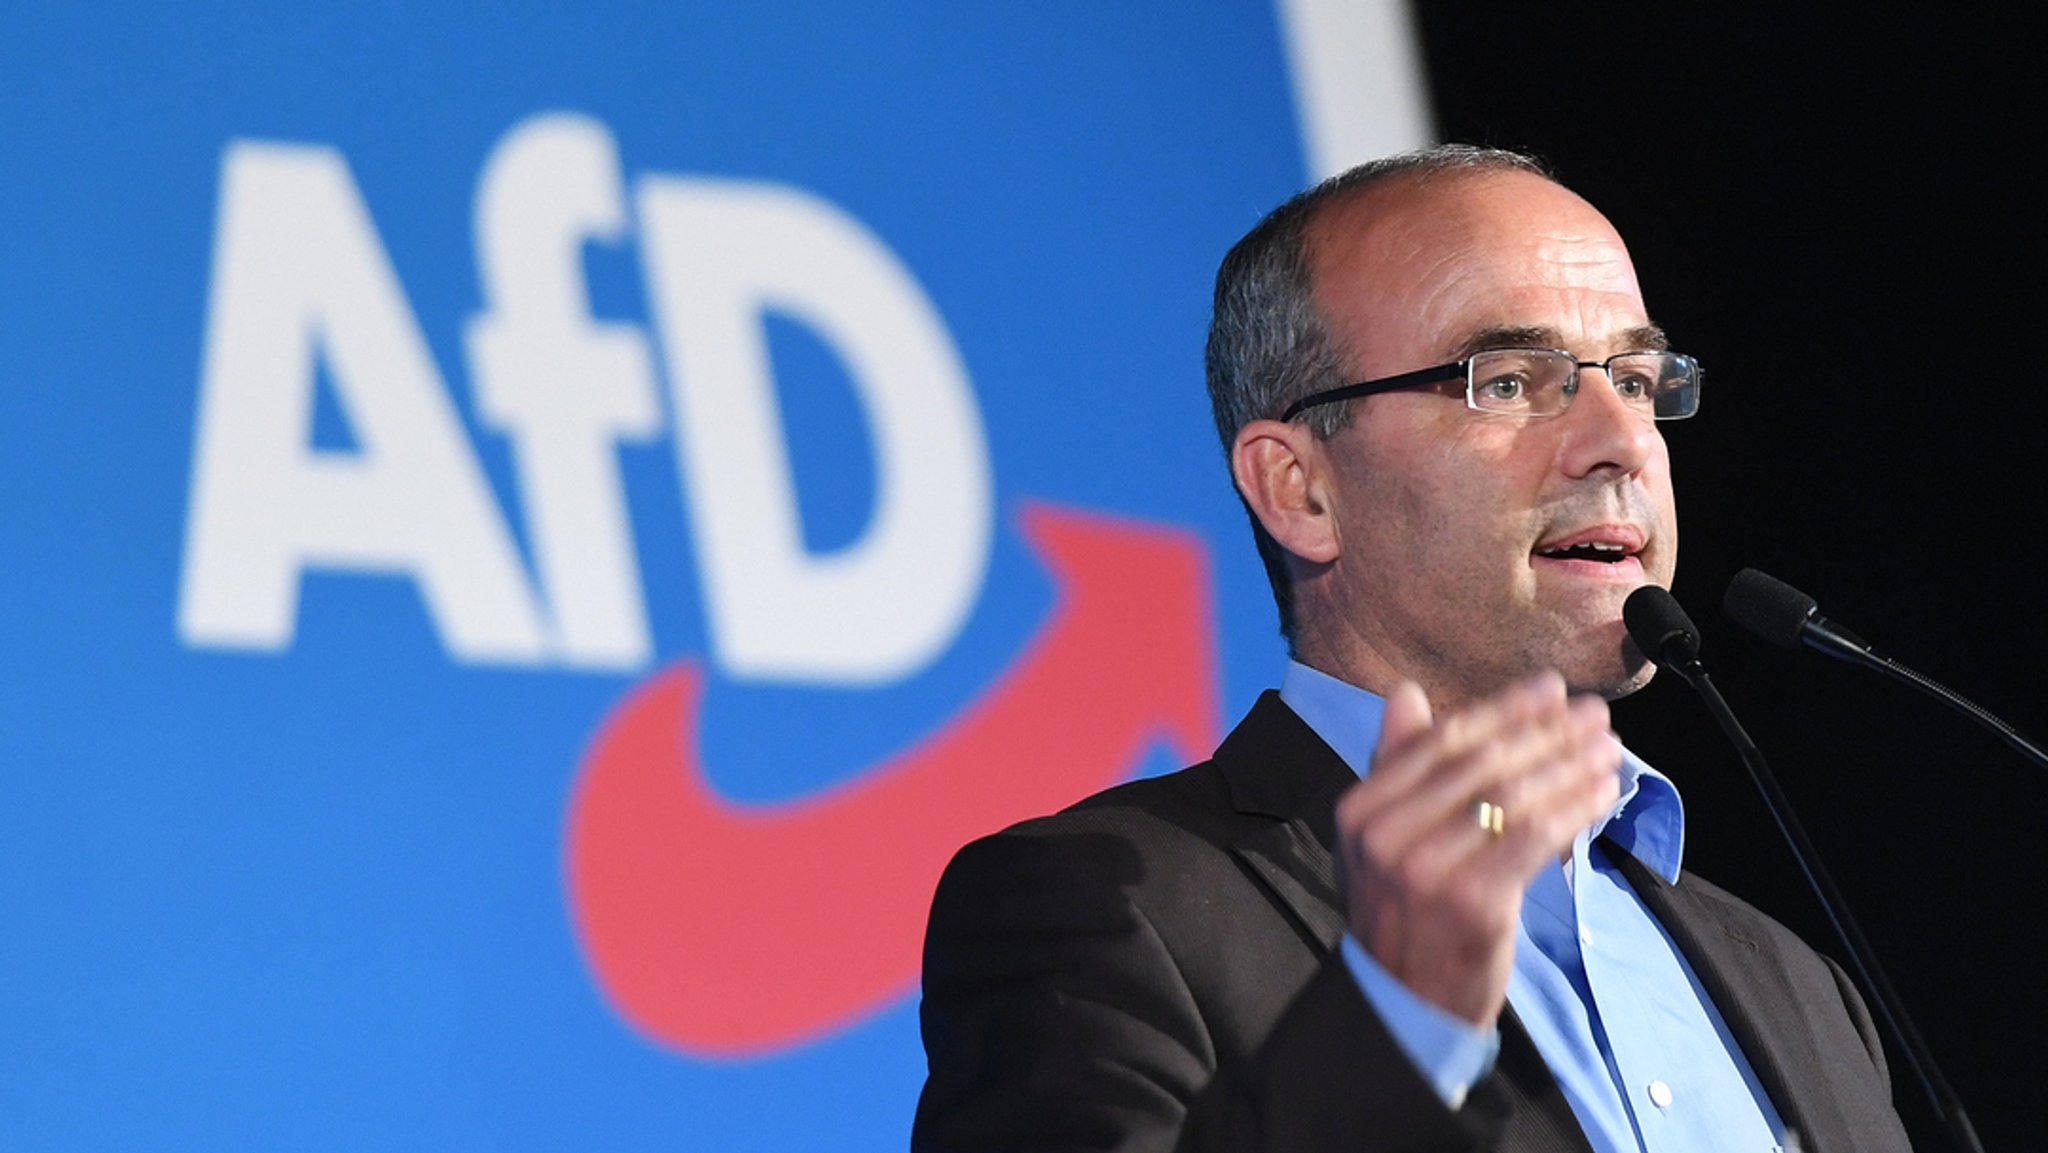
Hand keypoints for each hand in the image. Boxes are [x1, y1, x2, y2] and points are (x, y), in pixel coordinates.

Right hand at [1333, 671, 1621, 1025]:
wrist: (1405, 1000)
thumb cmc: (1406, 911)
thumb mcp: (1384, 836)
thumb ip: (1395, 764)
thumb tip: (1405, 695)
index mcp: (1361, 809)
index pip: (1442, 743)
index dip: (1502, 710)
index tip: (1551, 689)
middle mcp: (1386, 836)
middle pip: (1483, 765)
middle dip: (1547, 733)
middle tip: (1596, 715)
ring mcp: (1426, 871)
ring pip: (1513, 797)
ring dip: (1570, 766)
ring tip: (1608, 748)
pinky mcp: (1472, 903)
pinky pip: (1533, 838)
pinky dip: (1574, 808)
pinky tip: (1602, 793)